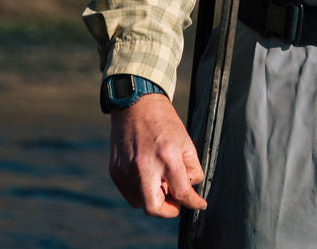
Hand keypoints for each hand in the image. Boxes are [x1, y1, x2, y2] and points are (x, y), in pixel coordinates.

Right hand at [108, 92, 206, 217]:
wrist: (136, 104)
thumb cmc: (163, 121)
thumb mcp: (185, 140)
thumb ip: (191, 166)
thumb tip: (190, 188)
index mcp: (167, 155)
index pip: (182, 191)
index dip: (193, 202)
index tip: (200, 204)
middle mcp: (144, 165)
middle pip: (154, 208)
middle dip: (168, 211)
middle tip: (176, 202)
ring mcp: (126, 170)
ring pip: (141, 202)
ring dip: (155, 197)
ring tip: (162, 179)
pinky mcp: (115, 172)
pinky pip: (130, 193)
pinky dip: (142, 191)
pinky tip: (149, 175)